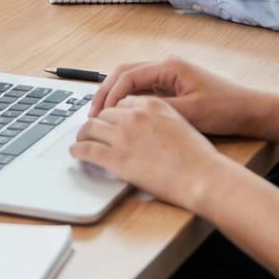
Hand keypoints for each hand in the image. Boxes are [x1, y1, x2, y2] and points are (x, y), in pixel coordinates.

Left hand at [71, 94, 223, 207]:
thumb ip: (160, 118)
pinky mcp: (116, 158)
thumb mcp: (180, 123)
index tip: (108, 119)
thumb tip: (148, 124)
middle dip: (96, 121)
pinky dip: (77, 150)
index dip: (113, 112)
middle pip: (104, 113)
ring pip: (91, 128)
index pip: (122, 103)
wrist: (203, 176)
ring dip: (82, 134)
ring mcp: (123, 136)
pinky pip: (87, 150)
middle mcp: (134, 116)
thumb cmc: (198, 156)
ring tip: (79, 140)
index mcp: (151, 105)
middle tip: (90, 130)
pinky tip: (75, 153)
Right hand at [89, 57, 264, 138]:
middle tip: (92, 113)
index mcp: (169, 66)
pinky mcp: (170, 85)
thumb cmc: (225, 109)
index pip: (128, 76)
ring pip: (131, 80)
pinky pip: (141, 88)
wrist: (249, 110)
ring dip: (115, 95)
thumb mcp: (190, 113)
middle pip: (124, 73)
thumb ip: (158, 109)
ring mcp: (167, 74)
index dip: (111, 95)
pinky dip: (127, 99)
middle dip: (106, 92)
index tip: (101, 114)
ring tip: (101, 115)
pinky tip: (120, 115)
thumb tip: (129, 113)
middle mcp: (166, 65)